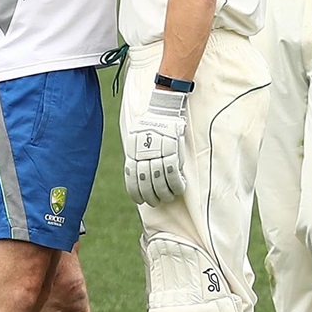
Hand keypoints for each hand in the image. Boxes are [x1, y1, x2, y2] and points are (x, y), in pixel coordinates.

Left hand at [125, 88, 188, 204]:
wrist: (163, 110)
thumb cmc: (149, 126)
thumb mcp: (136, 139)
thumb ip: (137, 156)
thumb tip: (137, 175)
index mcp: (133, 152)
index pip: (132, 177)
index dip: (136, 192)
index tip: (139, 201)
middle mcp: (145, 155)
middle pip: (146, 182)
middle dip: (151, 196)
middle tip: (155, 202)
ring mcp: (159, 154)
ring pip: (160, 181)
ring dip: (164, 193)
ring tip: (166, 198)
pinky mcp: (173, 152)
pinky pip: (174, 174)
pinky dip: (176, 184)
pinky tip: (179, 189)